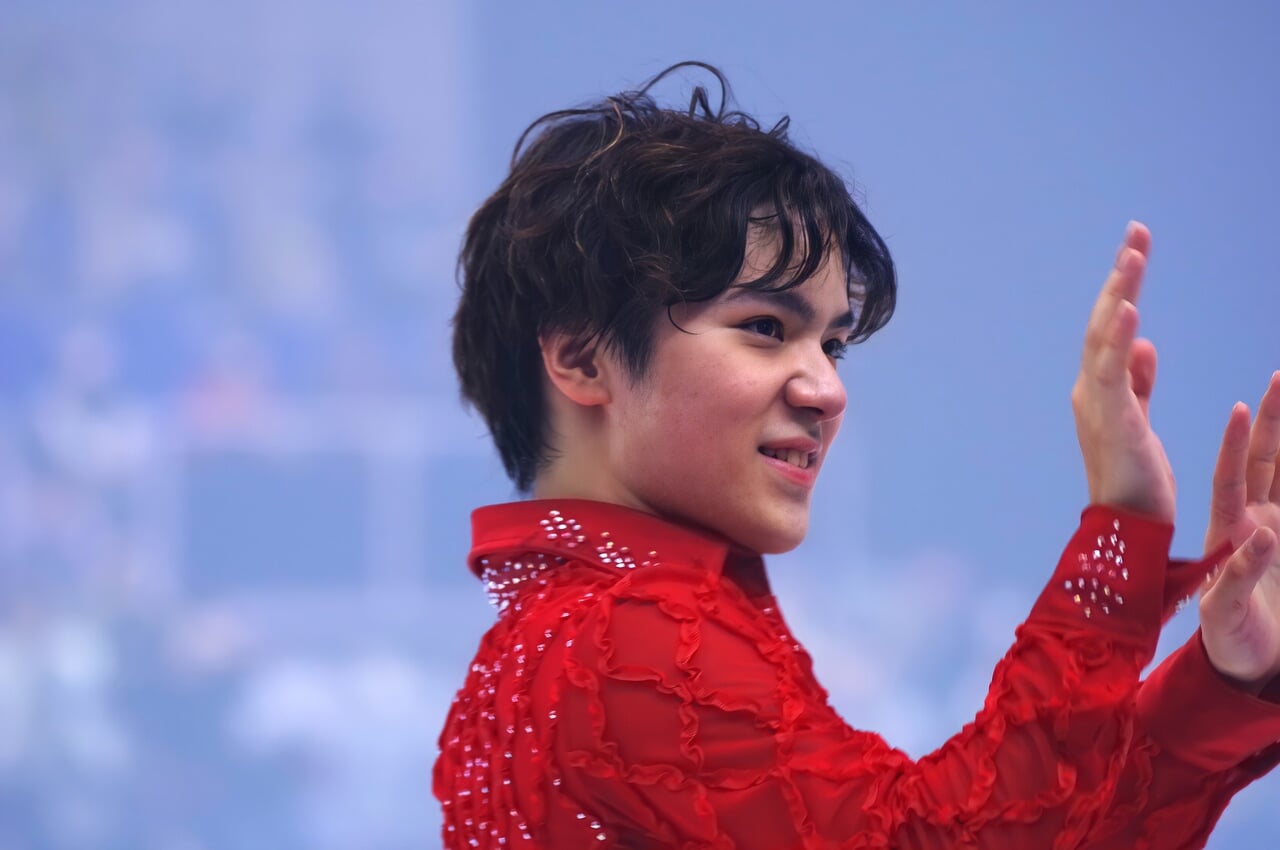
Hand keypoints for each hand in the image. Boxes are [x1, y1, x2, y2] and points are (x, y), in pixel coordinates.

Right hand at [1071, 222, 1176, 521]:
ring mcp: (1097, 405)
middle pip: (1104, 322)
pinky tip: (1130, 308)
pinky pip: (1112, 373)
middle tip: (1137, 234)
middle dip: (1121, 277)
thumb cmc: (1137, 483)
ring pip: (1104, 339)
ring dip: (1119, 296)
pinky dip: (1118, 339)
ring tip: (1133, 256)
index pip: (1111, 328)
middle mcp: (1090, 392)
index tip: (1138, 247)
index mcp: (1100, 392)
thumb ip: (1138, 383)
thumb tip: (1143, 343)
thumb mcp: (1140, 421)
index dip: (1123, 287)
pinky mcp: (1112, 421)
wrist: (1130, 530)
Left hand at [1199, 372, 1279, 687]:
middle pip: (1265, 461)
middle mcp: (1255, 522)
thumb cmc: (1229, 639)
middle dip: (1273, 420)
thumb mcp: (1226, 610)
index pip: (1232, 477)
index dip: (1234, 444)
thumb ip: (1241, 576)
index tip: (1240, 408)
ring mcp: (1277, 529)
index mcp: (1231, 533)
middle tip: (1279, 377)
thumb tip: (1262, 538)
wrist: (1249, 662)